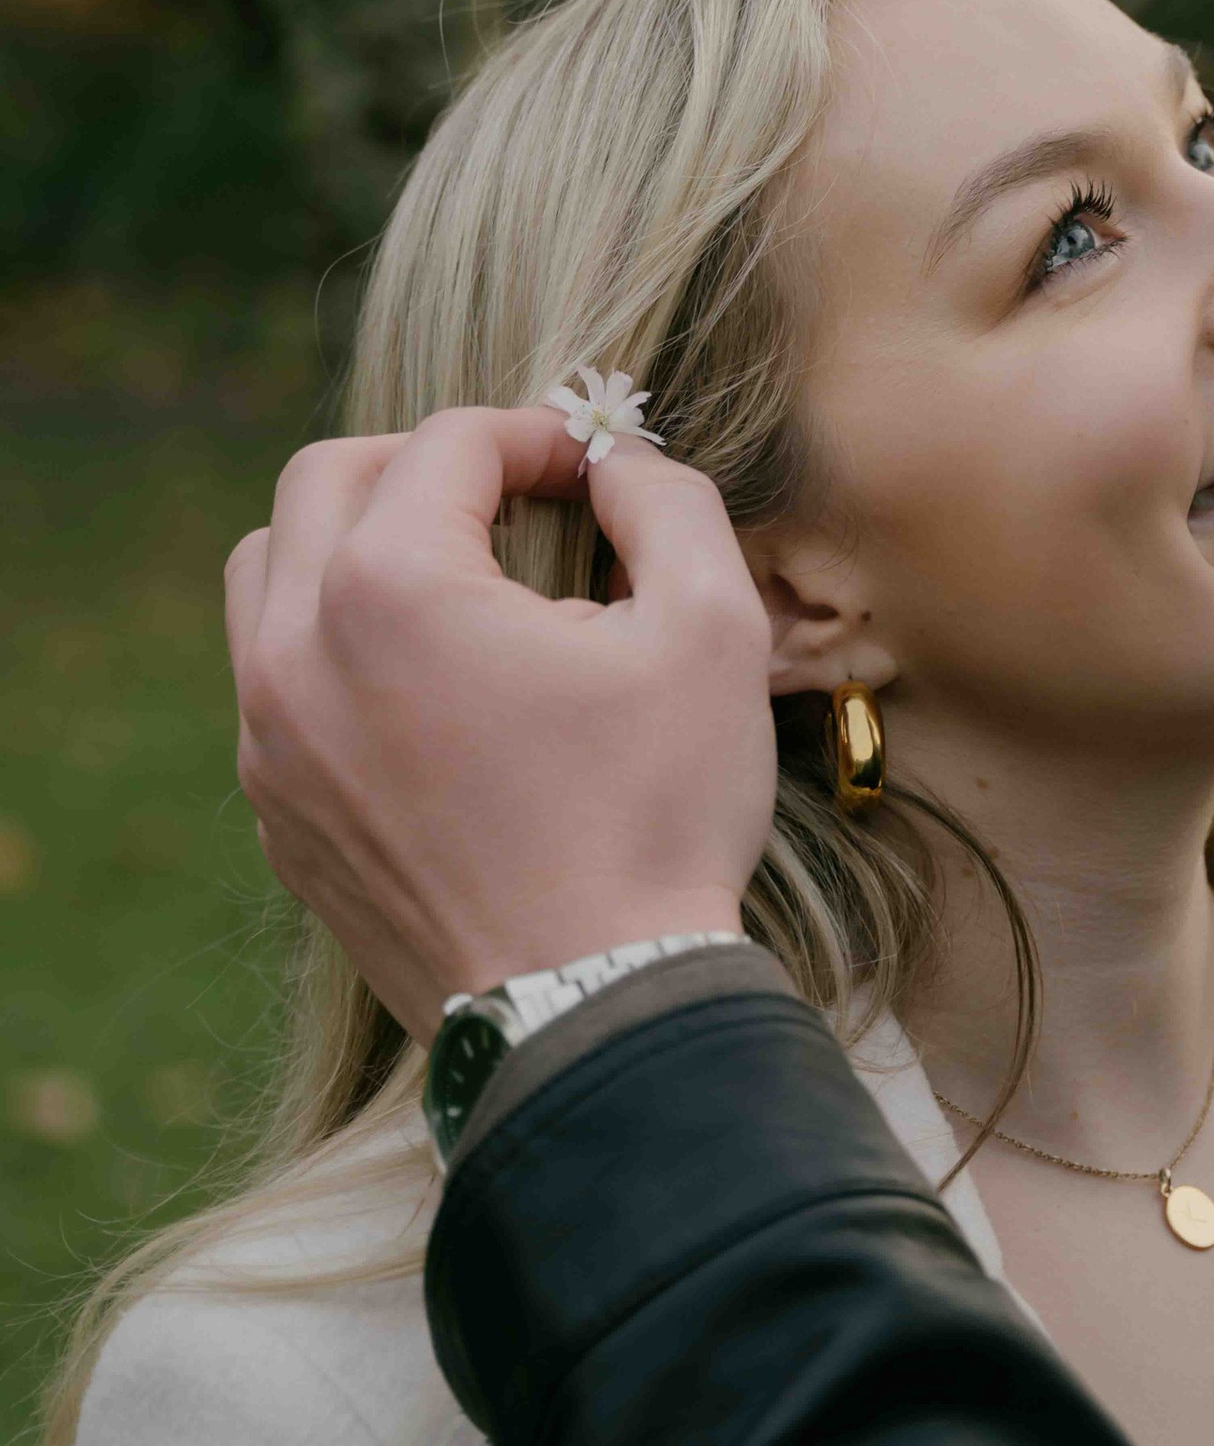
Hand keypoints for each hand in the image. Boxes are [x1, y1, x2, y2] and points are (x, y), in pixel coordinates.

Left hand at [229, 405, 775, 1039]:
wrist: (589, 1010)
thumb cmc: (655, 818)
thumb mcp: (713, 629)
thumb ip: (666, 502)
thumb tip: (617, 465)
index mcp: (390, 589)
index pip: (448, 446)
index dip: (536, 435)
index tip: (596, 468)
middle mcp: (297, 653)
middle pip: (324, 481)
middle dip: (426, 464)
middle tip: (516, 496)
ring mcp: (271, 742)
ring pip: (267, 576)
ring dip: (353, 543)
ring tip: (454, 577)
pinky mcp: (277, 815)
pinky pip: (273, 682)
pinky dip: (335, 645)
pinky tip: (432, 687)